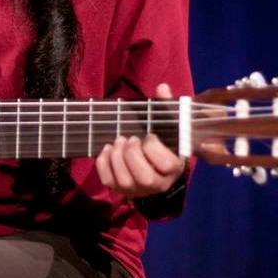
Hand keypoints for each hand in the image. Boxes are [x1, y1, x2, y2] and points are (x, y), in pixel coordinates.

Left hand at [95, 83, 186, 197]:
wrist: (150, 162)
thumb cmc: (160, 140)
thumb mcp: (166, 125)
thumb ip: (165, 106)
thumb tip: (162, 87)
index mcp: (173, 168)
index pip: (167, 165)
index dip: (153, 148)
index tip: (148, 135)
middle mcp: (158, 184)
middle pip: (144, 177)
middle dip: (132, 154)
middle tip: (129, 138)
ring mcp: (138, 189)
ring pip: (124, 181)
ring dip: (116, 157)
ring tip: (118, 141)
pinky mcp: (120, 190)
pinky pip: (108, 181)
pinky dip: (103, 163)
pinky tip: (107, 149)